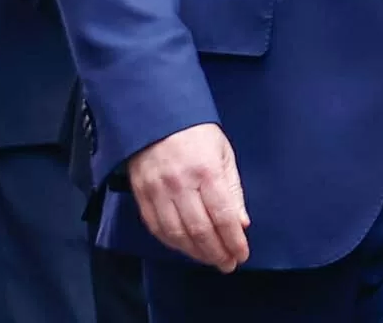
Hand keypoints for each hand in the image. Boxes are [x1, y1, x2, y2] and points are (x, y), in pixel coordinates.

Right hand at [127, 123, 250, 270]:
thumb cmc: (197, 133)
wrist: (155, 117)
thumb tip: (241, 223)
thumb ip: (233, 189)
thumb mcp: (224, 153)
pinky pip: (157, 228)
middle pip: (200, 230)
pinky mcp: (141, 196)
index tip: (241, 254)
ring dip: (195, 253)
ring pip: (177, 234)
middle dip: (216, 252)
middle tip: (228, 264)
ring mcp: (158, 192)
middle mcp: (181, 185)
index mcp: (206, 171)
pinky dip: (173, 243)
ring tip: (210, 260)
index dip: (233, 240)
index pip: (223, 215)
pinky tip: (186, 248)